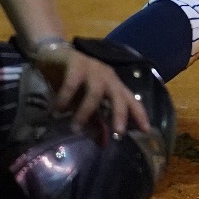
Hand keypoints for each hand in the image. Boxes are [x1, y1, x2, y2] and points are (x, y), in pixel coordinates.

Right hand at [30, 42, 152, 135]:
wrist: (53, 54)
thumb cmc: (73, 81)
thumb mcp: (84, 104)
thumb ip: (94, 122)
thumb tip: (103, 144)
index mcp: (113, 85)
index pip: (131, 100)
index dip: (139, 114)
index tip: (146, 130)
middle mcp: (107, 76)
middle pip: (119, 96)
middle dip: (120, 115)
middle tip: (118, 133)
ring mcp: (92, 68)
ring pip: (95, 91)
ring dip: (86, 111)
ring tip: (75, 128)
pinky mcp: (75, 62)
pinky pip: (72, 83)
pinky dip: (65, 97)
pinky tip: (58, 109)